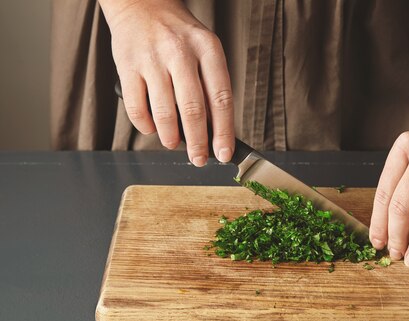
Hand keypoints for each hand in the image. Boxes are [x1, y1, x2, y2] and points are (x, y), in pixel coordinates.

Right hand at [101, 0, 234, 165]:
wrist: (143, 5)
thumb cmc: (179, 36)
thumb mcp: (205, 51)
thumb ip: (211, 86)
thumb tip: (215, 131)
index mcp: (208, 49)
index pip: (221, 99)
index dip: (223, 132)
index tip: (224, 153)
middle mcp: (180, 52)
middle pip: (193, 110)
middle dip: (197, 143)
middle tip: (198, 159)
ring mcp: (151, 59)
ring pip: (163, 113)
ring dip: (170, 137)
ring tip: (173, 143)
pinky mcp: (126, 66)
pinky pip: (136, 107)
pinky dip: (145, 126)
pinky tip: (152, 127)